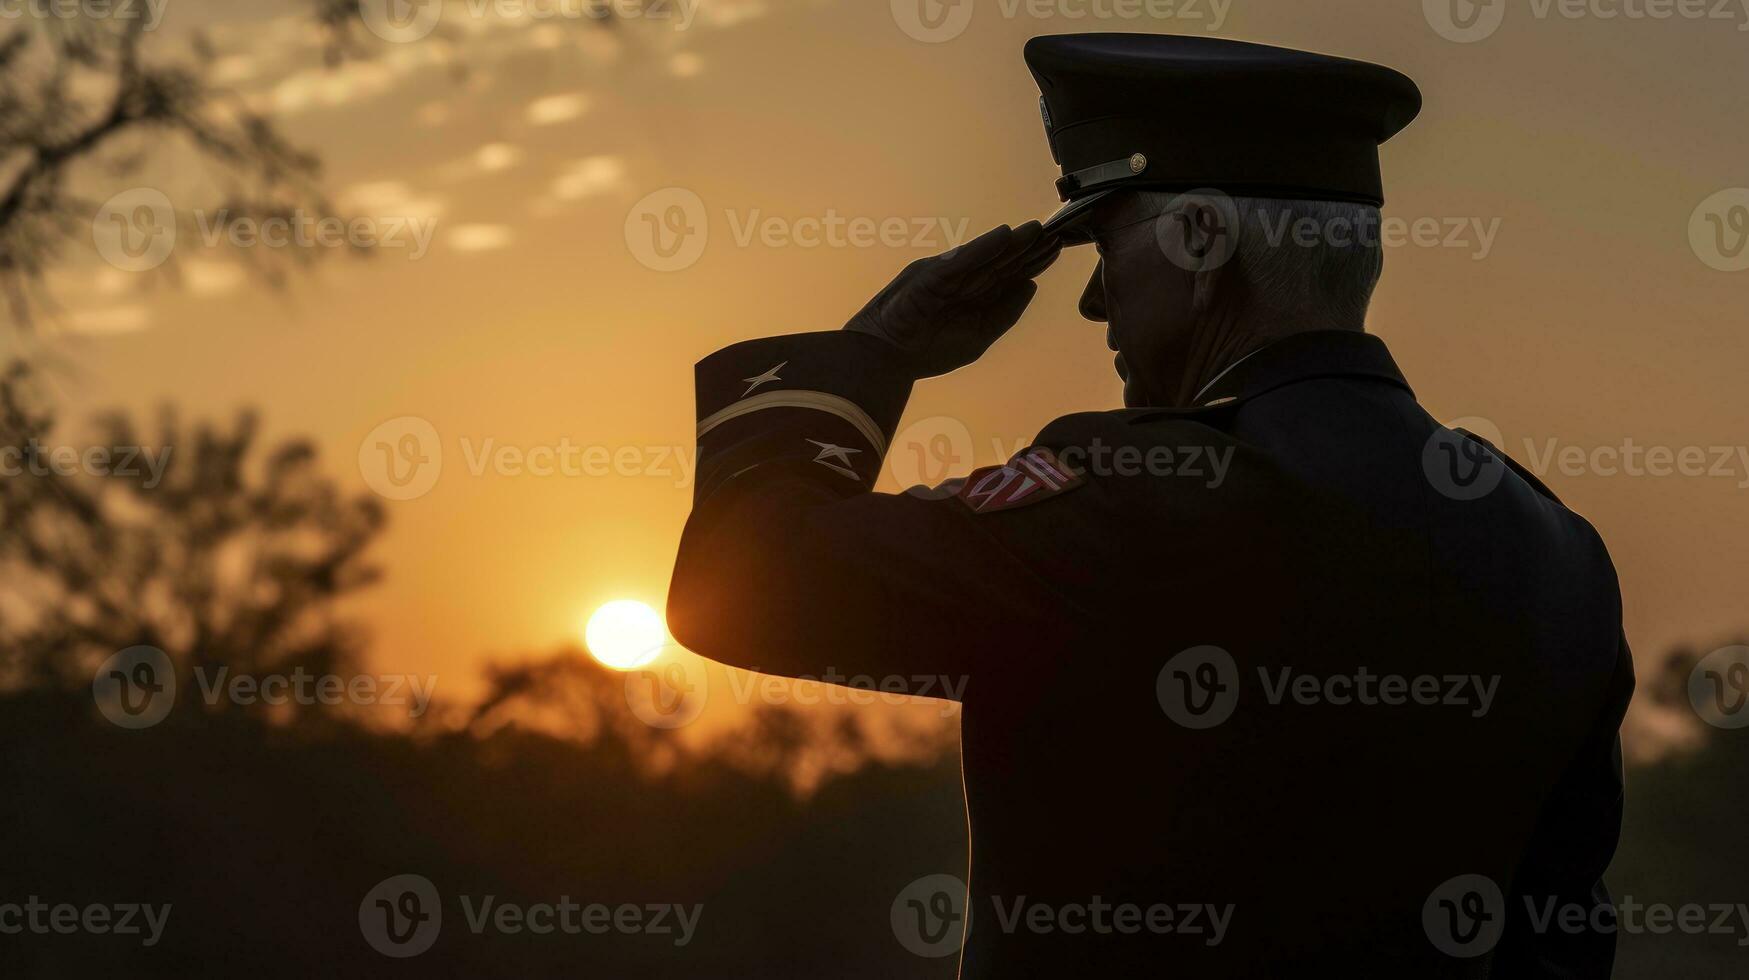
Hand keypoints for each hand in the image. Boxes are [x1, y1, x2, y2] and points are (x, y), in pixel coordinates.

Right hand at [844, 222, 1061, 378]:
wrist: (887, 358)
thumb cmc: (928, 350)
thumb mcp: (979, 337)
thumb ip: (1005, 313)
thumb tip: (1031, 285)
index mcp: (975, 297)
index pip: (1010, 275)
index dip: (1034, 261)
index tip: (1057, 247)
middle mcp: (964, 282)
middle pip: (1003, 262)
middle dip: (1029, 248)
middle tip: (1056, 231)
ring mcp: (948, 277)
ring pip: (987, 257)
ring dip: (1012, 243)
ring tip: (1037, 230)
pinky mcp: (931, 277)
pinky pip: (962, 260)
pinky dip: (983, 248)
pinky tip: (1004, 236)